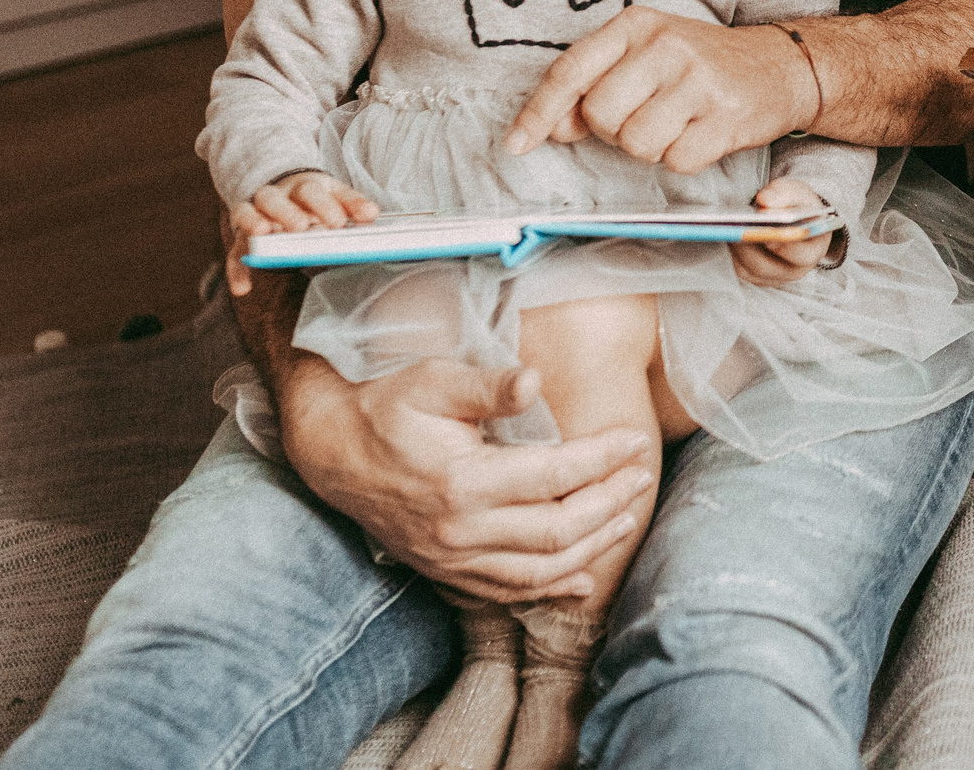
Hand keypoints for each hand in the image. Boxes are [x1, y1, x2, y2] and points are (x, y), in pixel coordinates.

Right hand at [224, 171, 377, 296]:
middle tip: (300, 226)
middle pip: (275, 198)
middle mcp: (277, 196)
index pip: (315, 191)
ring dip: (253, 222)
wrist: (283, 188)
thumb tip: (372, 214)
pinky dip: (236, 269)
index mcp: (304, 186)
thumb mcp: (335, 195)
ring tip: (262, 233)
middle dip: (287, 211)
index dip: (327, 205)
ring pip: (247, 212)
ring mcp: (256, 213)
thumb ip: (351, 205)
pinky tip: (243, 288)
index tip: (342, 221)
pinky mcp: (241, 234)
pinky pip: (235, 250)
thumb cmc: (315, 199)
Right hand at [278, 354, 660, 604]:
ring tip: (627, 517)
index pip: (556, 475)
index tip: (635, 440)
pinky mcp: (445, 572)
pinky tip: (583, 576)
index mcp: (463, 481)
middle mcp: (460, 530)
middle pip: (559, 529)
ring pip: (540, 570)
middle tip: (642, 475)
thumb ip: (486, 386)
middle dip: (610, 502)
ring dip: (593, 546)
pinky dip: (551, 588)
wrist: (331, 452)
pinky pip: (507, 593)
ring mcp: (452, 559)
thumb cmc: (386, 407)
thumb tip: (535, 379)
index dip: (603, 459)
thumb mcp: (432, 381)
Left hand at [505, 8, 814, 170]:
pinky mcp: (726, 116)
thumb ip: (595, 84)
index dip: (538, 112)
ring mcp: (699, 80)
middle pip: (601, 115)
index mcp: (637, 25)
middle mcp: (666, 45)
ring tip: (675, 126)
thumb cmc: (698, 65)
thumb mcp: (644, 56)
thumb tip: (551, 128)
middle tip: (643, 117)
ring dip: (650, 148)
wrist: (778, 66)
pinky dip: (683, 159)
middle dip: (613, 131)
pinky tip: (701, 135)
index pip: (571, 71)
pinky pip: (676, 162)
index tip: (517, 145)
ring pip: (636, 143)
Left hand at [733, 176, 837, 286]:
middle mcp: (796, 269)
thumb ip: (783, 194)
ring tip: (728, 230)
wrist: (793, 215)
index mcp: (814, 249)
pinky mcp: (756, 276)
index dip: (785, 248)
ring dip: (738, 250)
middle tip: (738, 232)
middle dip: (752, 249)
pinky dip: (732, 254)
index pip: (803, 255)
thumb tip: (764, 200)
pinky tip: (726, 236)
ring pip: (752, 269)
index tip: (769, 236)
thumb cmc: (798, 205)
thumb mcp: (797, 193)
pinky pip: (741, 269)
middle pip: (770, 266)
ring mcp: (775, 276)